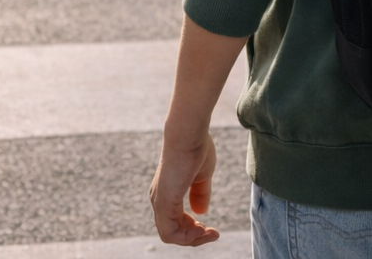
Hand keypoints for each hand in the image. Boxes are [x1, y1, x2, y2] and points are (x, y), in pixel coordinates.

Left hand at [150, 129, 220, 245]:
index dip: (193, 229)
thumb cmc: (195, 148)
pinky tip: (203, 228)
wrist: (188, 133)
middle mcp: (158, 199)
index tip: (212, 228)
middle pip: (172, 233)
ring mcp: (159, 201)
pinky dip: (187, 236)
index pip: (175, 222)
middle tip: (212, 232)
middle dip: (194, 237)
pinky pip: (170, 232)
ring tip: (210, 232)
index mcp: (166, 193)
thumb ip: (200, 193)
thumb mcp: (202, 176)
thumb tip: (200, 212)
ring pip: (170, 235)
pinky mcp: (163, 201)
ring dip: (192, 239)